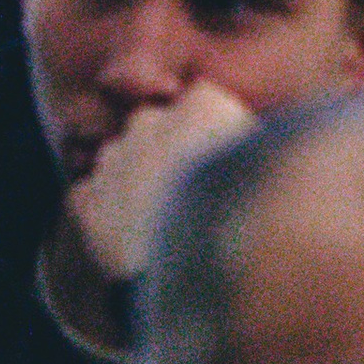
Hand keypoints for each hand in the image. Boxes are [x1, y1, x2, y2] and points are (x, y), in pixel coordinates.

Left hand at [64, 80, 255, 282]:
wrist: (200, 265)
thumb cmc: (253, 213)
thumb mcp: (277, 168)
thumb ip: (259, 148)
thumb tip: (267, 150)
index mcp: (206, 104)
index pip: (202, 98)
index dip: (208, 125)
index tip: (219, 150)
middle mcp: (155, 121)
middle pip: (154, 120)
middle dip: (164, 144)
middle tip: (186, 184)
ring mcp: (115, 159)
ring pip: (116, 155)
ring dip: (130, 174)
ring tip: (154, 213)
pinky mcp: (87, 201)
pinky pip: (87, 194)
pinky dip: (100, 206)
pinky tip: (122, 231)